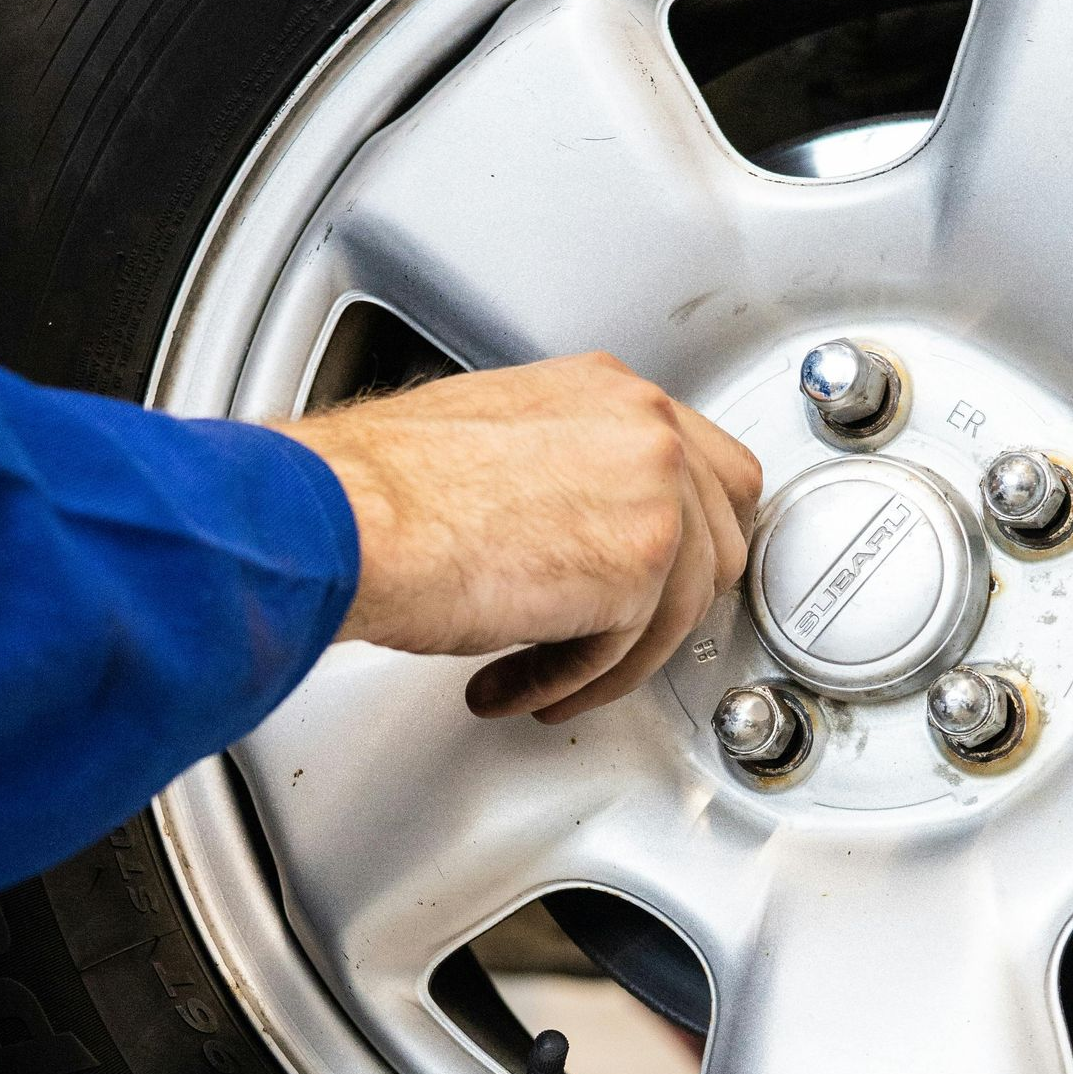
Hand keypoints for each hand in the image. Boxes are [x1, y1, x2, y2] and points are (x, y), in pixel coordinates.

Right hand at [277, 352, 761, 721]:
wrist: (350, 519)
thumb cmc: (383, 489)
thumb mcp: (491, 444)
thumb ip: (559, 473)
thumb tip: (571, 527)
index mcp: (607, 390)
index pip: (705, 463)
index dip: (689, 532)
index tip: (661, 573)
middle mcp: (644, 428)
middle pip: (723, 533)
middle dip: (673, 600)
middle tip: (623, 637)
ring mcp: (654, 493)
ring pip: (685, 604)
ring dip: (615, 657)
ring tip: (547, 677)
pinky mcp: (640, 566)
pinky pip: (631, 649)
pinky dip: (576, 681)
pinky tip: (525, 683)